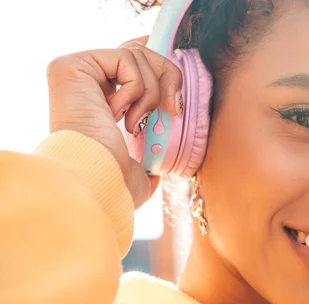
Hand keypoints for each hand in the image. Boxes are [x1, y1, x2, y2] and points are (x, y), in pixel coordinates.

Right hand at [46, 36, 182, 207]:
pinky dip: (135, 87)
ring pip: (136, 55)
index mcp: (96, 100)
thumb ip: (145, 163)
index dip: (164, 79)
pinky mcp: (71, 65)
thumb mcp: (137, 172)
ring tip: (138, 122)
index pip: (137, 69)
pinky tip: (120, 115)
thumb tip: (153, 174)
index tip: (175, 108)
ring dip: (150, 92)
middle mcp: (82, 81)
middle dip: (167, 80)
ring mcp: (73, 71)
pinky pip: (125, 58)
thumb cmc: (113, 181)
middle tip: (172, 110)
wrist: (98, 179)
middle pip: (141, 55)